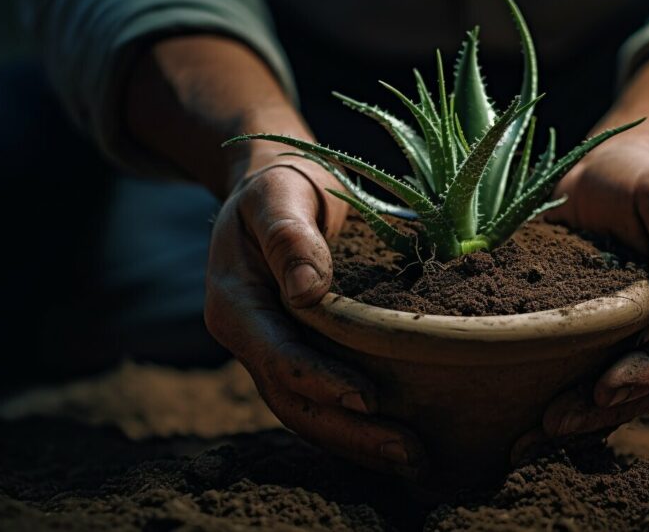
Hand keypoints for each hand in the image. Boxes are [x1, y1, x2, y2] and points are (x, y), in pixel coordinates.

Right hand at [124, 34, 425, 478]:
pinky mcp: (296, 356)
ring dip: (358, 442)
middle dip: (350, 433)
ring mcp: (270, 354)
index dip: (321, 381)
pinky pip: (320, 401)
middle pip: (294, 402)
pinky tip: (397, 439)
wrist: (273, 192)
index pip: (278, 356)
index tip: (370, 400)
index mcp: (235, 305)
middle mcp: (248, 339)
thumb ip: (288, 235)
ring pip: (307, 413)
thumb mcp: (278, 194)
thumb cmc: (280, 186)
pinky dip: (355, 425)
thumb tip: (308, 290)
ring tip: (413, 462)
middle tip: (409, 455)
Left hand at [540, 135, 648, 438]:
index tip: (602, 388)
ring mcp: (634, 339)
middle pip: (646, 389)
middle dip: (600, 413)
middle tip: (549, 424)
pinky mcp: (598, 341)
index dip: (645, 377)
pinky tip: (520, 421)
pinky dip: (561, 402)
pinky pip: (586, 380)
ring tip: (527, 438)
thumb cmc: (637, 176)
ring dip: (577, 420)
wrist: (607, 174)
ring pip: (617, 397)